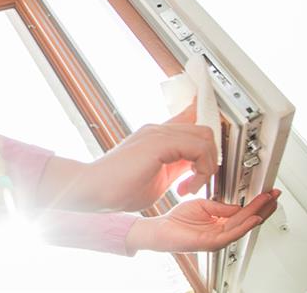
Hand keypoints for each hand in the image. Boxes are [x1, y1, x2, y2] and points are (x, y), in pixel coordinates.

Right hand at [35, 101, 216, 211]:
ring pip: (205, 136)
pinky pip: (198, 147)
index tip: (213, 144)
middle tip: (196, 182)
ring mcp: (157, 133)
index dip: (206, 123)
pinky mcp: (158, 142)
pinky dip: (201, 169)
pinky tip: (185, 187)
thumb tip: (196, 167)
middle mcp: (157, 130)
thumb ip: (177, 168)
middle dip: (210, 159)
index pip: (188, 116)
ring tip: (189, 187)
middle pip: (204, 129)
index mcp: (156, 137)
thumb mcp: (158, 178)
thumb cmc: (117, 189)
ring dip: (206, 166)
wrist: (93, 190)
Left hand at [126, 190, 280, 252]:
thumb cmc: (178, 220)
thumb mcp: (203, 206)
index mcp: (221, 223)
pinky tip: (254, 218)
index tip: (267, 192)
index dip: (257, 202)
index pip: (244, 212)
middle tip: (275, 195)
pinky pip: (232, 233)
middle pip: (249, 219)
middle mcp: (222, 232)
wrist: (160, 230)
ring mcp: (218, 238)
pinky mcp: (211, 242)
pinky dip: (244, 225)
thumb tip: (238, 205)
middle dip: (264, 207)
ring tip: (269, 202)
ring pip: (244, 225)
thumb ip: (221, 207)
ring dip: (259, 213)